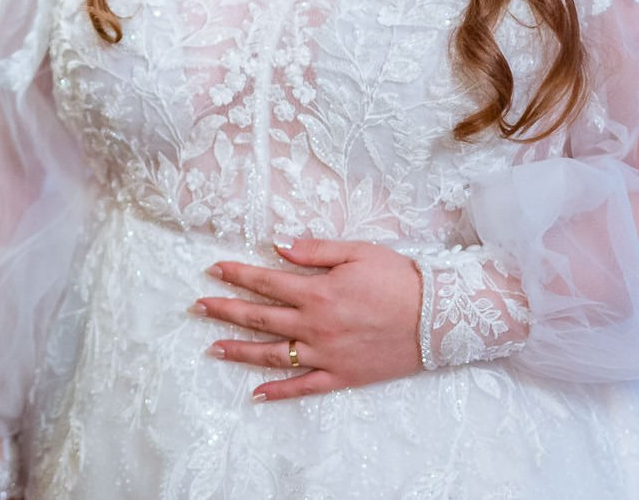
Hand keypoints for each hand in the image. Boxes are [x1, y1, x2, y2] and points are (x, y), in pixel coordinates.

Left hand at [196, 239, 422, 400]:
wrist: (439, 318)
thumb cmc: (399, 279)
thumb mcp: (356, 252)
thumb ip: (314, 251)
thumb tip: (277, 245)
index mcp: (317, 293)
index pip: (265, 282)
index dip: (237, 274)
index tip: (213, 270)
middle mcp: (315, 326)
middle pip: (260, 317)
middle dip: (225, 310)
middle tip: (199, 306)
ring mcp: (326, 354)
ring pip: (272, 354)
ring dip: (239, 350)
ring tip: (212, 347)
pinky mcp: (342, 376)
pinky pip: (303, 387)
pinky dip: (278, 392)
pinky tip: (256, 393)